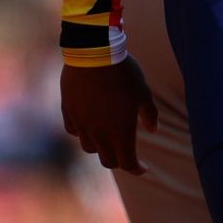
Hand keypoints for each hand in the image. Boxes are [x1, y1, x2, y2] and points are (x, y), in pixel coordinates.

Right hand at [61, 58, 159, 173]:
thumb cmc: (124, 73)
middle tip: (126, 152)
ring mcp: (82, 124)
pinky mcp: (68, 111)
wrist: (94, 53)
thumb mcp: (144, 92)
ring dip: (100, 146)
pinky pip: (74, 130)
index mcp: (121, 132)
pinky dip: (83, 132)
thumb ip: (149, 114)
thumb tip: (153, 130)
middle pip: (107, 160)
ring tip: (107, 136)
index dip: (137, 168)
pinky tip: (89, 123)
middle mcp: (99, 134)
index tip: (143, 167)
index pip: (128, 163)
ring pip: (89, 147)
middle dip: (119, 159)